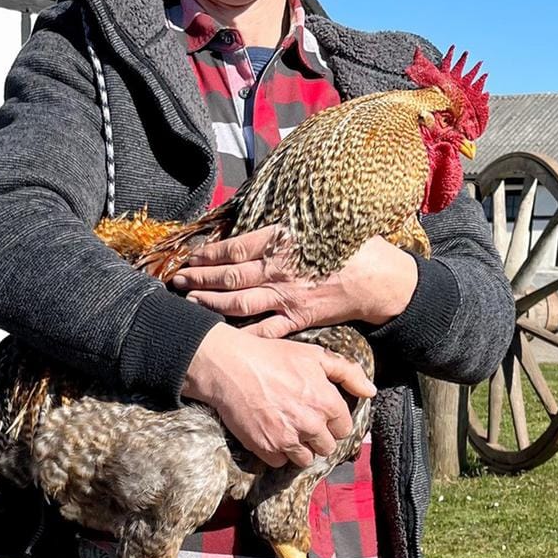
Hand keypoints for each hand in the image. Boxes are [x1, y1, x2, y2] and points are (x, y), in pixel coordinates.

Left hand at [173, 229, 417, 336]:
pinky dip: (242, 334)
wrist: (380, 280)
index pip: (234, 248)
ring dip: (210, 305)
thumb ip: (285, 225)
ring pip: (238, 304)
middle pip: (228, 277)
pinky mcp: (297, 319)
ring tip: (190, 303)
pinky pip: (264, 330)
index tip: (191, 257)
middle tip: (177, 282)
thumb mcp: (318, 221)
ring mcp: (286, 297)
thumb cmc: (351, 245)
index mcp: (281, 242)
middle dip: (199, 280)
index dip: (207, 254)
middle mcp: (279, 270)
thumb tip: (258, 222)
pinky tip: (224, 336)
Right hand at [181, 321, 374, 468]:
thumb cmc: (272, 356)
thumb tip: (370, 391)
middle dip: (317, 437)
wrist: (229, 366)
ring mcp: (288, 439)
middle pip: (327, 447)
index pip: (344, 429)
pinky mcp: (266, 448)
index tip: (319, 413)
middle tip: (301, 421)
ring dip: (299, 449)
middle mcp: (311, 424)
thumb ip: (348, 373)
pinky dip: (276, 452)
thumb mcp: (314, 355)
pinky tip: (270, 434)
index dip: (332, 421)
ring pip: (305, 459)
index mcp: (327, 402)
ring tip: (287, 429)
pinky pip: (280, 462)